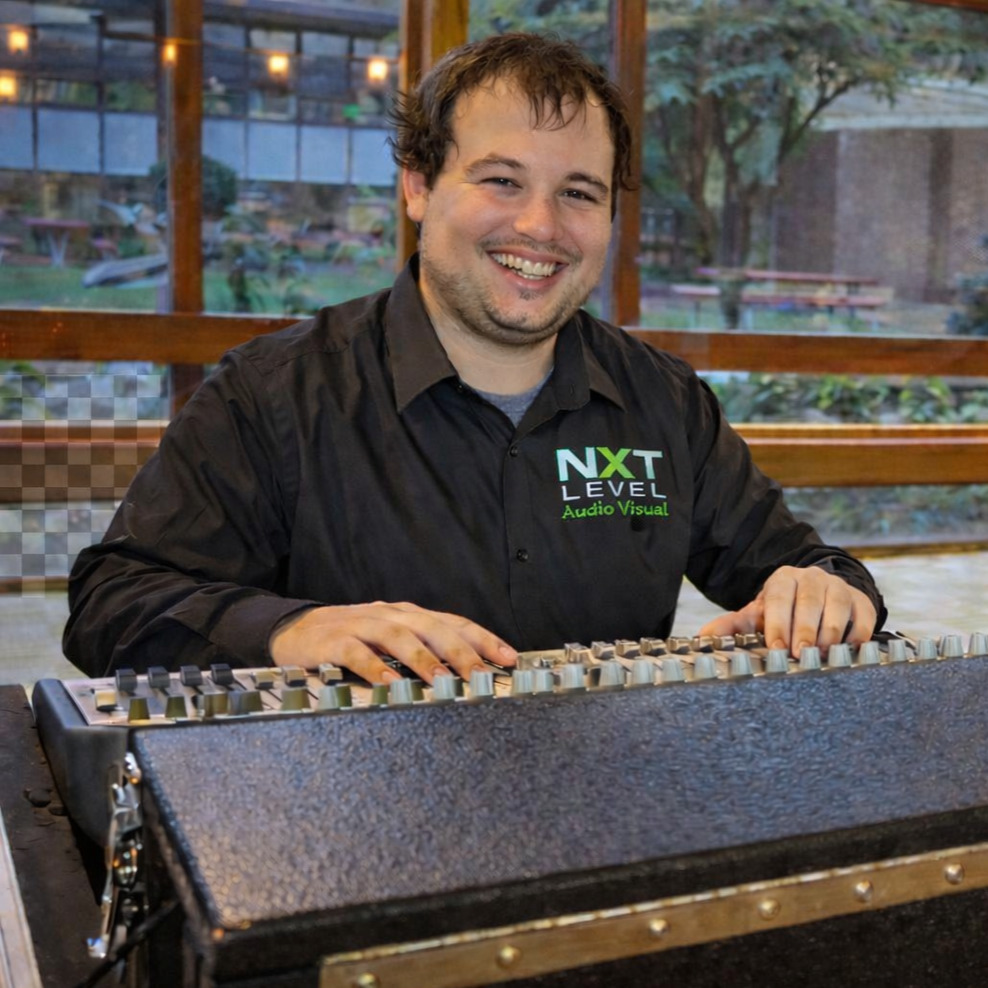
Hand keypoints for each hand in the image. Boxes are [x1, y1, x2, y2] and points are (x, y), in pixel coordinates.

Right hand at [269, 601, 517, 683]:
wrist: (293, 630)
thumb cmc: (351, 640)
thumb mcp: (390, 640)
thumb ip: (422, 651)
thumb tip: (466, 674)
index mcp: (409, 616)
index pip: (454, 622)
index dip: (483, 639)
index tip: (510, 658)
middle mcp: (391, 615)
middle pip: (433, 628)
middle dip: (461, 652)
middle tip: (483, 675)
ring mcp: (362, 625)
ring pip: (400, 637)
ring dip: (424, 659)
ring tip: (443, 681)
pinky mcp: (333, 640)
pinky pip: (357, 653)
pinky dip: (374, 667)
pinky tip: (389, 684)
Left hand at [698, 565, 876, 657]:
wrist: (820, 594)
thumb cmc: (784, 611)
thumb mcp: (758, 615)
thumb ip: (732, 626)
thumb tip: (702, 637)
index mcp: (782, 579)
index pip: (778, 598)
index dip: (777, 623)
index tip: (776, 648)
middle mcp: (811, 579)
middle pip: (808, 602)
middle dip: (804, 630)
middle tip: (800, 654)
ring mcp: (839, 588)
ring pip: (836, 607)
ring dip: (830, 634)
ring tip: (824, 656)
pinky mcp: (862, 601)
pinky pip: (863, 618)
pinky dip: (857, 636)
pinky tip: (849, 652)